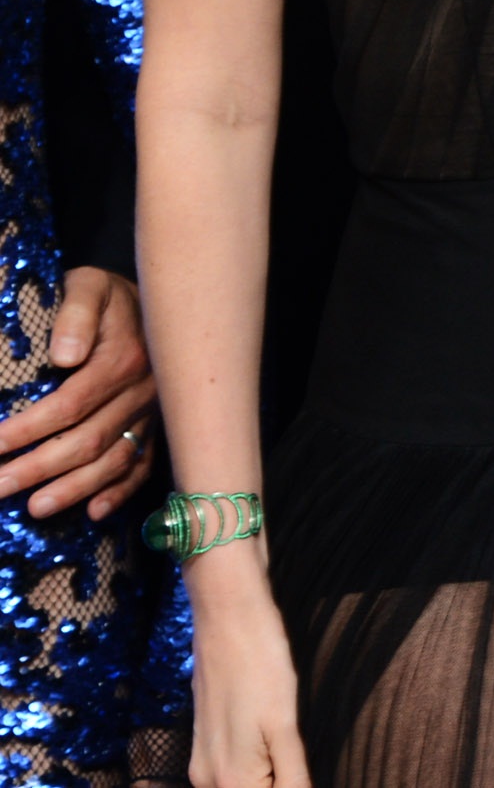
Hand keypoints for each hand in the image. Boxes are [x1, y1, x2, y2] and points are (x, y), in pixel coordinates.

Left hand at [0, 266, 159, 518]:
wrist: (160, 298)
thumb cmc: (108, 294)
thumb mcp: (89, 288)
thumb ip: (76, 316)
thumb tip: (63, 357)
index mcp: (124, 359)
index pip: (69, 405)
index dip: (26, 431)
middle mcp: (143, 391)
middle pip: (88, 440)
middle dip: (39, 468)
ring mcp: (152, 411)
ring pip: (115, 459)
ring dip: (75, 488)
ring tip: (36, 508)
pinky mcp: (158, 424)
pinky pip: (144, 464)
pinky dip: (121, 491)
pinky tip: (95, 512)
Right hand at [188, 554, 311, 787]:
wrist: (227, 615)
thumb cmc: (259, 665)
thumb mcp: (285, 727)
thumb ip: (292, 777)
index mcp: (229, 781)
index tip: (302, 772)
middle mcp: (206, 779)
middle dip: (280, 784)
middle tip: (300, 759)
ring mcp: (203, 759)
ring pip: (241, 787)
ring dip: (271, 778)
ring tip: (293, 755)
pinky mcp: (206, 740)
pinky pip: (233, 771)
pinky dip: (259, 770)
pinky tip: (278, 751)